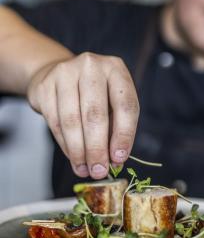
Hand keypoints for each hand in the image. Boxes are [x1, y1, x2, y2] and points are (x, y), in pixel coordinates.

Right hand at [27, 52, 139, 178]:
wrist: (60, 74)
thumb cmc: (94, 93)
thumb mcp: (112, 103)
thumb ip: (116, 128)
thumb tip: (114, 160)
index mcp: (116, 69)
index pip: (125, 105)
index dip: (124, 135)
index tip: (119, 158)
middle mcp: (91, 66)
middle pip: (95, 114)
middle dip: (97, 148)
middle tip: (99, 171)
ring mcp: (65, 72)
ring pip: (72, 120)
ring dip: (79, 151)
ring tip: (85, 169)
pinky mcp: (45, 85)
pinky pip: (54, 121)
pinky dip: (65, 144)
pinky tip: (73, 156)